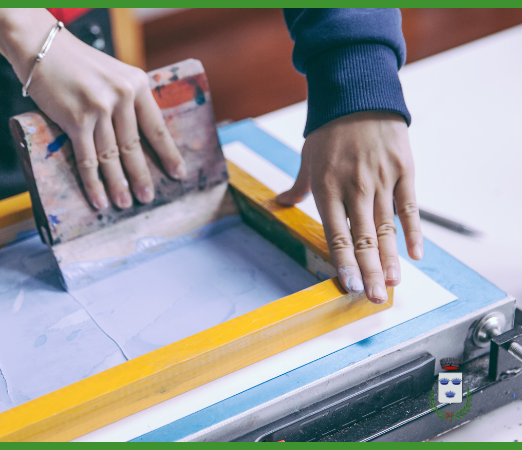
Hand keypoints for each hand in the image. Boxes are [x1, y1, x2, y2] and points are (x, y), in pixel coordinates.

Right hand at [25, 31, 186, 209]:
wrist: (42, 47)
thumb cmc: (75, 63)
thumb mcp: (112, 74)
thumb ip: (125, 99)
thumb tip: (135, 137)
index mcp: (137, 83)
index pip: (156, 126)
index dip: (168, 153)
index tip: (178, 173)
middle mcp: (121, 96)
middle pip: (134, 146)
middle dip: (141, 176)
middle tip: (148, 197)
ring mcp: (99, 109)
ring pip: (112, 157)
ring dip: (118, 185)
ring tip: (124, 203)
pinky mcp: (76, 120)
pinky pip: (87, 159)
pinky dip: (93, 183)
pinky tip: (99, 198)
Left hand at [277, 111, 422, 302]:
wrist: (359, 94)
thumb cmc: (329, 129)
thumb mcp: (308, 157)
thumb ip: (298, 186)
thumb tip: (278, 202)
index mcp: (327, 188)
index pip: (336, 235)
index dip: (344, 264)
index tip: (350, 287)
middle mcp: (354, 189)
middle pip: (363, 239)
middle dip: (370, 272)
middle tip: (375, 299)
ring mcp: (381, 181)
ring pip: (386, 228)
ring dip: (391, 259)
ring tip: (394, 284)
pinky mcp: (404, 171)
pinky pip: (409, 207)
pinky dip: (413, 231)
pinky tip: (415, 254)